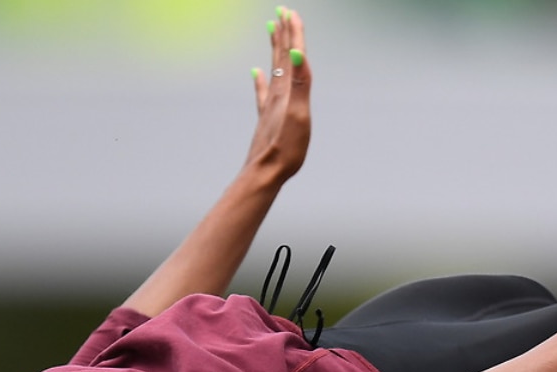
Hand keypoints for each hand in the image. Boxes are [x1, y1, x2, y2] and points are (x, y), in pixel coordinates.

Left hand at [246, 6, 311, 183]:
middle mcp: (277, 93)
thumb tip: (299, 54)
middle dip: (283, 34)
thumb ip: (301, 84)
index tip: (291, 12)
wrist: (266, 172)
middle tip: (282, 12)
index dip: (293, 33)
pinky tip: (256, 72)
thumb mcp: (299, 114)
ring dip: (275, 49)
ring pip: (273, 69)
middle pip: (281, 57)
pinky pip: (263, 92)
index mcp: (287, 90)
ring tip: (272, 31)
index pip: (292, 55)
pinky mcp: (266, 118)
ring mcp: (270, 105)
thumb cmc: (286, 148)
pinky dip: (260, 79)